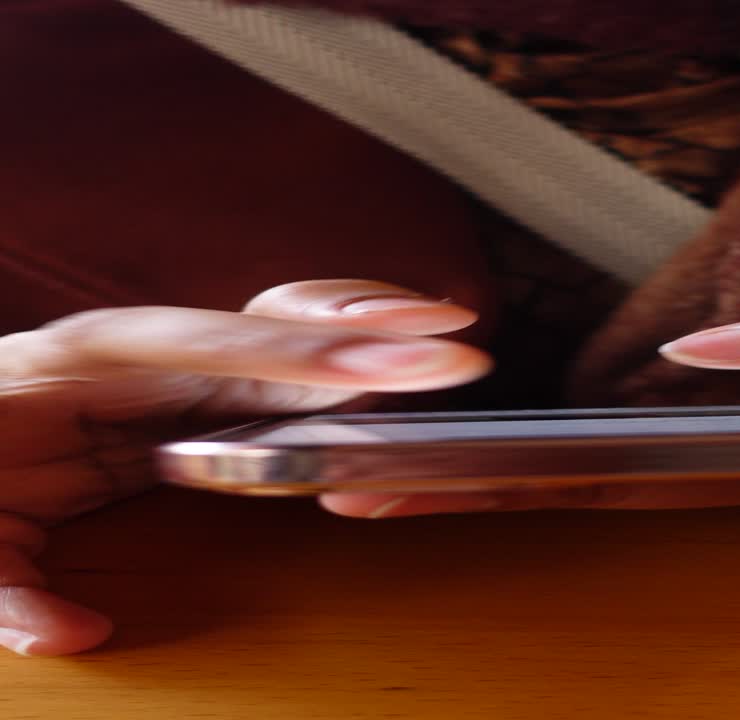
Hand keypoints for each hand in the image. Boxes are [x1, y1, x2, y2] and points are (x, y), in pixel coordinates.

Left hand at [0, 279, 490, 655]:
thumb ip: (3, 586)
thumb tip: (76, 633)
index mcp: (80, 362)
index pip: (209, 350)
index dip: (304, 361)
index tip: (384, 377)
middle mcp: (139, 353)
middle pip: (270, 339)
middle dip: (368, 347)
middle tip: (454, 360)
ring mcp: (169, 371)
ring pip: (287, 345)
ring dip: (372, 344)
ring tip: (446, 351)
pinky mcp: (188, 398)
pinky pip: (280, 376)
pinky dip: (345, 371)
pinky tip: (399, 371)